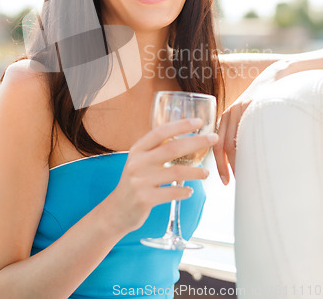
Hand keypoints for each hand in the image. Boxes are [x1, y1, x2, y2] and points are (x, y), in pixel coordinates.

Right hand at [110, 118, 218, 232]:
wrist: (117, 210)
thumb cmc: (135, 182)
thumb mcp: (140, 161)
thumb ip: (156, 149)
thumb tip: (184, 136)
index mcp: (137, 149)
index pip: (160, 131)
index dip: (180, 125)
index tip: (198, 122)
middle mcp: (138, 162)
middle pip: (172, 148)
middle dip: (196, 142)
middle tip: (214, 138)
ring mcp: (140, 181)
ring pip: (176, 171)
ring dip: (195, 171)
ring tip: (206, 173)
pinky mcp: (145, 198)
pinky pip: (171, 192)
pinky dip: (184, 191)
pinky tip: (190, 191)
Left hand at [214, 59, 291, 184]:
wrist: (272, 80)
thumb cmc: (259, 103)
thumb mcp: (244, 116)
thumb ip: (238, 132)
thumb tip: (238, 161)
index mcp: (225, 118)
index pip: (217, 145)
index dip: (219, 164)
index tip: (224, 180)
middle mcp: (229, 115)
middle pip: (223, 145)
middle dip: (226, 166)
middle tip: (232, 182)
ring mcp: (241, 111)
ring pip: (235, 141)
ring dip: (238, 160)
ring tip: (245, 174)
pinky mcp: (253, 107)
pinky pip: (248, 131)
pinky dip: (250, 146)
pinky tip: (256, 157)